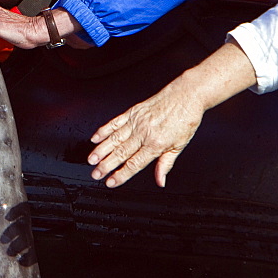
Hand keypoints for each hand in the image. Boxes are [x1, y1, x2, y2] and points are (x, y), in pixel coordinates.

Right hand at [87, 78, 205, 187]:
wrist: (186, 95)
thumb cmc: (185, 118)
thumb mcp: (180, 145)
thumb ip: (166, 164)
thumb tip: (160, 181)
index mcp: (156, 144)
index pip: (134, 164)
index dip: (120, 175)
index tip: (110, 182)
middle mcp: (144, 133)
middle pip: (120, 153)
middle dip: (105, 165)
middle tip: (95, 174)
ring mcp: (136, 121)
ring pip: (114, 138)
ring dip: (100, 150)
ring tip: (91, 159)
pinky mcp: (133, 111)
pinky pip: (115, 122)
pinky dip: (103, 130)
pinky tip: (95, 138)